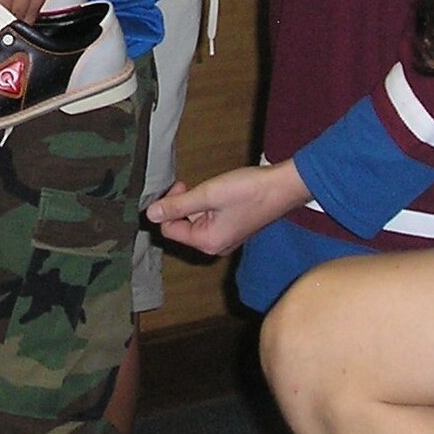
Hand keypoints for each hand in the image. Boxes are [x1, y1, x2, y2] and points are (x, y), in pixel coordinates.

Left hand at [146, 163, 310, 256]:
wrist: (283, 187)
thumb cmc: (247, 190)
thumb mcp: (207, 195)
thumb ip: (177, 206)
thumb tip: (149, 214)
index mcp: (207, 242)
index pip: (169, 229)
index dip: (169, 207)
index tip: (183, 186)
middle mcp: (215, 247)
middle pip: (182, 228)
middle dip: (183, 206)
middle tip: (193, 186)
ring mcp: (226, 240)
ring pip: (195, 223)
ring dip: (196, 205)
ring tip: (211, 189)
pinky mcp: (234, 231)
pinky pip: (209, 222)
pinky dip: (208, 208)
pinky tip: (221, 195)